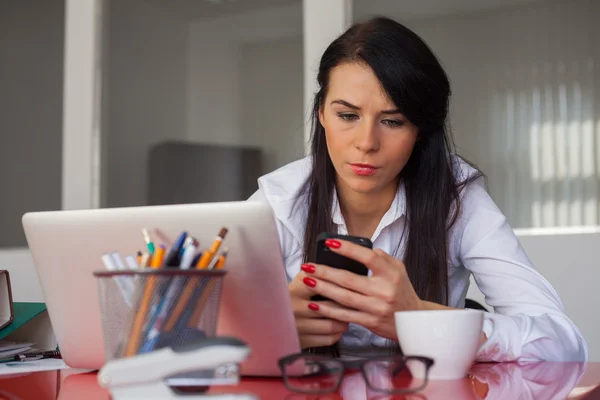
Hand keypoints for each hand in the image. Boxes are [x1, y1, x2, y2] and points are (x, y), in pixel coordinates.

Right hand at [288, 269, 348, 348]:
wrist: (268, 321)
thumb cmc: (288, 299)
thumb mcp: (295, 284)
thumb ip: (311, 276)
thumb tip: (334, 270)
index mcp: (294, 290)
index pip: (322, 284)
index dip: (339, 284)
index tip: (349, 285)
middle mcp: (296, 309)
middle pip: (331, 306)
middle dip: (347, 305)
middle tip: (355, 303)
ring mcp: (299, 327)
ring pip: (332, 325)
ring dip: (344, 321)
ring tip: (348, 316)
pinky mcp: (302, 341)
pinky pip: (328, 339)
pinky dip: (337, 334)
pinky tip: (338, 328)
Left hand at [300, 238, 423, 339]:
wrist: (413, 320)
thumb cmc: (402, 290)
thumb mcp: (399, 269)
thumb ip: (382, 258)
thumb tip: (363, 248)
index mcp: (391, 274)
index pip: (368, 258)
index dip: (348, 249)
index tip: (330, 243)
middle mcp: (383, 291)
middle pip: (349, 279)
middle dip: (325, 272)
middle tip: (308, 266)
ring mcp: (376, 308)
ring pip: (343, 297)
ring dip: (323, 289)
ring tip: (307, 280)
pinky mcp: (370, 322)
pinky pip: (345, 315)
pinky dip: (328, 310)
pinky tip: (315, 303)